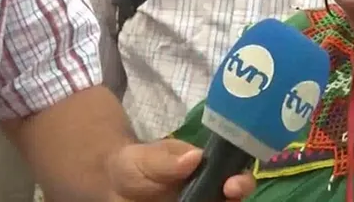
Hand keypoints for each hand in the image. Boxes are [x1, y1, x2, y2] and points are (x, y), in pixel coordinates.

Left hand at [107, 138, 255, 200]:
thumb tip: (194, 157)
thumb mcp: (145, 159)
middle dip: (238, 195)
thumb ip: (166, 160)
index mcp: (207, 167)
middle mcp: (210, 189)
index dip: (240, 179)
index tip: (233, 185)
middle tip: (229, 196)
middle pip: (235, 196)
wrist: (113, 187)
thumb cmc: (134, 165)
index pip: (234, 172)